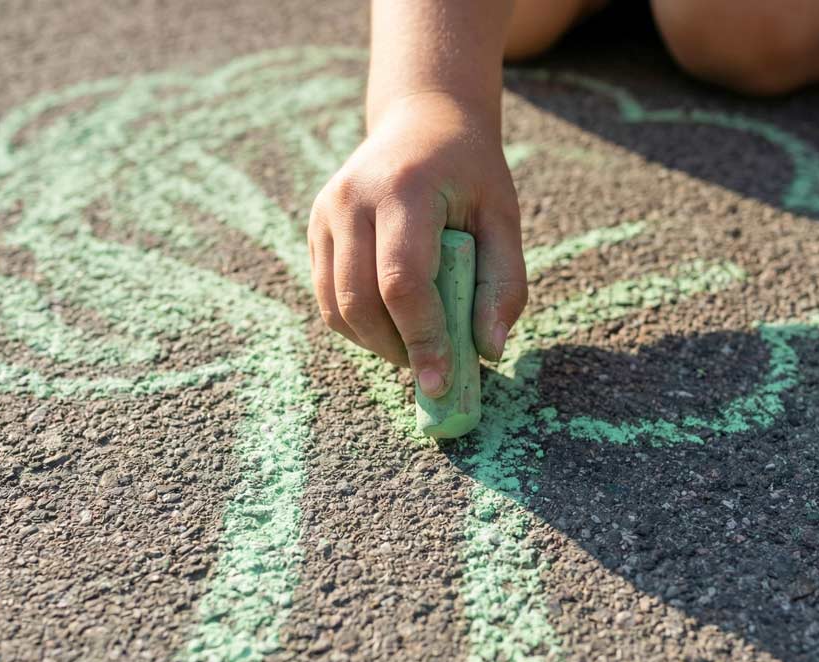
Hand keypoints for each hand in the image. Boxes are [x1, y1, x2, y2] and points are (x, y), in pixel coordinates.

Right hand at [308, 91, 526, 397]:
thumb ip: (504, 283)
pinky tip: (391, 323)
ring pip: (336, 306)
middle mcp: (353, 199)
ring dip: (375, 342)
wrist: (422, 120)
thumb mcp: (503, 217)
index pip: (402, 280)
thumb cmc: (471, 174)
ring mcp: (326, 212)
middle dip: (397, 348)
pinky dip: (358, 324)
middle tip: (433, 369)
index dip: (421, 338)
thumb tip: (489, 350)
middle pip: (360, 300)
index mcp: (405, 190)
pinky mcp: (315, 227)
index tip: (441, 383)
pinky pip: (327, 295)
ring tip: (415, 344)